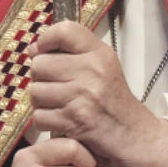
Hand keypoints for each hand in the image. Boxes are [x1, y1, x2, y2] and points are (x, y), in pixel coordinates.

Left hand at [27, 20, 167, 166]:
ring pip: (36, 91)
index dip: (46, 39)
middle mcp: (92, 71)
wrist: (133, 135)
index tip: (43, 50)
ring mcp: (83, 96)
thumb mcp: (102, 67)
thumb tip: (34, 49)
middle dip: (41, 77)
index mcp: (100, 54)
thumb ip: (72, 53)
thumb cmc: (113, 101)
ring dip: (42, 101)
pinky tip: (60, 119)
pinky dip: (46, 121)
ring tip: (58, 103)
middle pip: (40, 64)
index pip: (64, 31)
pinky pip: (39, 116)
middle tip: (55, 85)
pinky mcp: (75, 121)